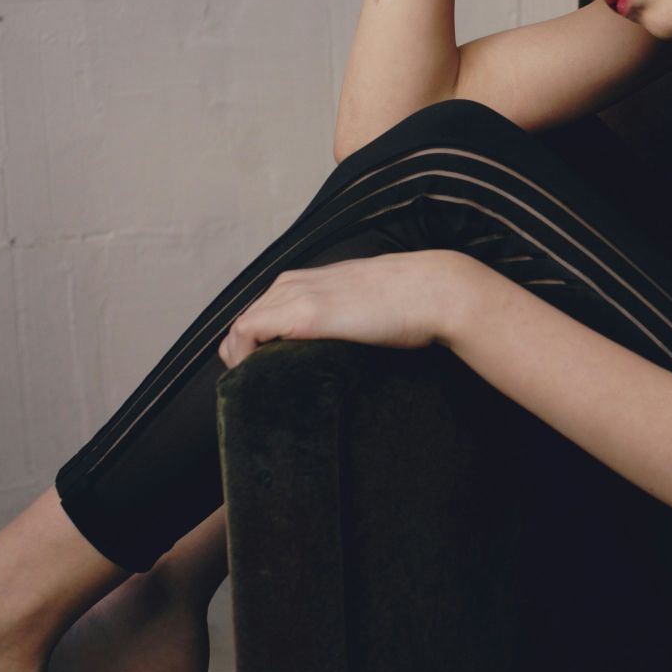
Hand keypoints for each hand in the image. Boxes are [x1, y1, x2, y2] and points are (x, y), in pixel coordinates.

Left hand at [216, 249, 484, 367]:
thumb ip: (340, 317)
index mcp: (305, 280)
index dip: (253, 346)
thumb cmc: (407, 302)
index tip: (263, 374)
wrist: (431, 291)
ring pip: (240, 329)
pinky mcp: (302, 315)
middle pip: (244, 322)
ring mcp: (294, 297)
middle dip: (242, 356)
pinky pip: (247, 334)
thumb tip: (342, 341)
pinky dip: (243, 358)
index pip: (259, 313)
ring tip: (256, 391)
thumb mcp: (361, 304)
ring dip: (241, 360)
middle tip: (256, 390)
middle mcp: (292, 283)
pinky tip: (257, 380)